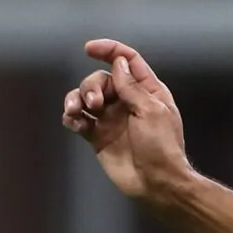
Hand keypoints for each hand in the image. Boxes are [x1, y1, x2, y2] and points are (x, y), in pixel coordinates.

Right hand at [60, 39, 191, 203]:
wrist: (157, 184)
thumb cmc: (161, 148)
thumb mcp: (151, 111)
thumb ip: (132, 86)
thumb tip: (118, 63)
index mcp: (148, 92)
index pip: (127, 61)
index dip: (109, 50)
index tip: (89, 49)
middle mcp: (128, 102)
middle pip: (100, 79)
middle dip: (92, 86)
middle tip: (95, 104)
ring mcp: (111, 119)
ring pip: (85, 97)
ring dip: (75, 98)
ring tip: (75, 111)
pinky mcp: (98, 136)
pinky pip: (78, 119)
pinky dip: (71, 117)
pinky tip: (73, 121)